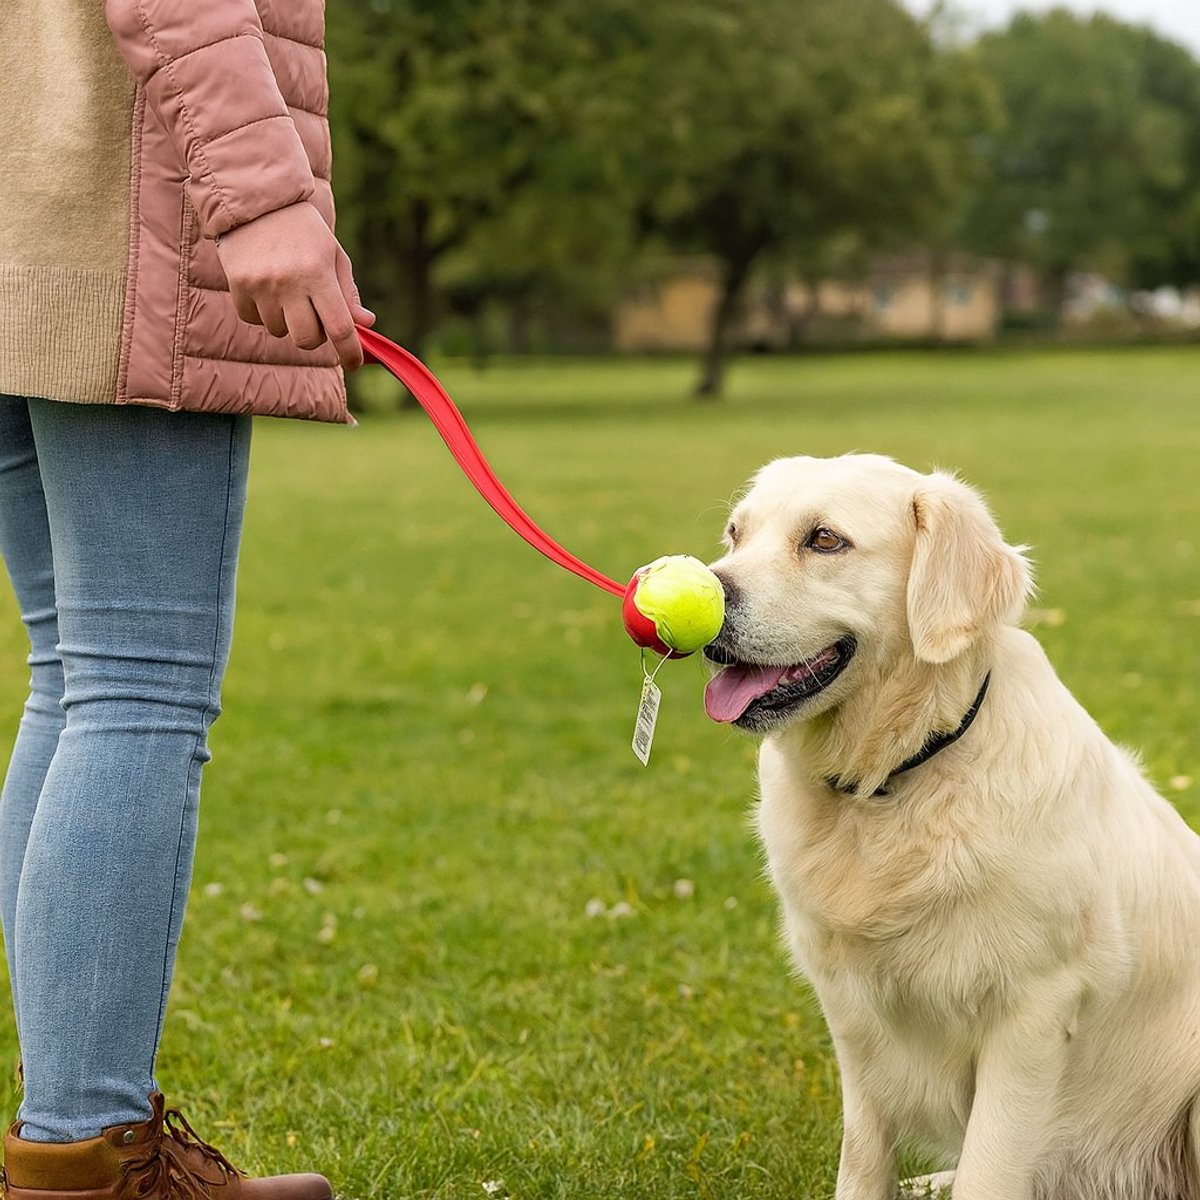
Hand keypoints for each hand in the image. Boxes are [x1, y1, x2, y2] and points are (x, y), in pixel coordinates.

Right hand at [215, 203, 375, 371]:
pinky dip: (263, 313)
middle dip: (316, 336)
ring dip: (287, 321)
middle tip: (315, 316)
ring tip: (287, 291)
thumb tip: (365, 324)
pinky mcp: (238, 286)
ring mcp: (261, 286)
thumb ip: (348, 292)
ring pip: (280, 331)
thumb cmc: (304, 231)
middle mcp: (289, 282)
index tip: (355, 364)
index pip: (339, 328)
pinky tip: (266, 288)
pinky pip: (254, 320)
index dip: (350, 352)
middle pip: (307, 340)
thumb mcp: (333, 256)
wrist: (257, 202)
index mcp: (318, 274)